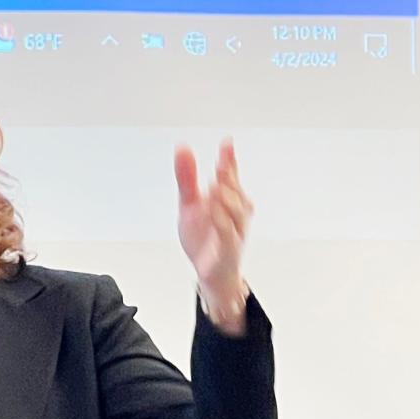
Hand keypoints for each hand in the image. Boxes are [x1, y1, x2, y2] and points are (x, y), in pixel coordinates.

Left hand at [174, 138, 252, 296]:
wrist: (210, 274)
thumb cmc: (204, 238)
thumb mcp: (189, 205)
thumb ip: (187, 179)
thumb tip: (182, 147)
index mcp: (227, 198)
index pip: (229, 175)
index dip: (228, 159)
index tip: (226, 143)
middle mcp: (236, 212)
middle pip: (234, 190)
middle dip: (229, 176)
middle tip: (222, 162)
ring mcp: (235, 231)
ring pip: (235, 211)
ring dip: (227, 198)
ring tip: (217, 185)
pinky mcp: (229, 250)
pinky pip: (229, 235)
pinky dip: (223, 223)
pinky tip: (215, 212)